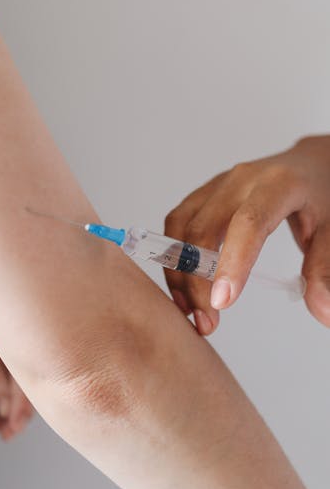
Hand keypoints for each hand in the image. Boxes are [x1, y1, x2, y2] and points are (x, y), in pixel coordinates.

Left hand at [0, 317, 34, 439]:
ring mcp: (25, 368)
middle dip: (18, 418)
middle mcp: (30, 357)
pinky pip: (15, 396)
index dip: (21, 407)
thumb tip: (3, 405)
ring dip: (8, 417)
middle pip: (32, 392)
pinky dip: (3, 411)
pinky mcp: (18, 376)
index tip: (12, 426)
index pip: (28, 382)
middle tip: (5, 434)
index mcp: (25, 344)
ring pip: (24, 398)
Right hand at [163, 135, 329, 335]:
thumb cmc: (322, 194)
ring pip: (182, 227)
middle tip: (206, 323)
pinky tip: (184, 289)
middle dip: (198, 281)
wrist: (311, 165)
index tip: (222, 303)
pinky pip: (178, 224)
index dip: (232, 263)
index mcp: (279, 184)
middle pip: (204, 229)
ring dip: (179, 272)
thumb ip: (325, 269)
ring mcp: (219, 184)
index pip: (249, 223)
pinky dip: (174, 258)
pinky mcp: (205, 194)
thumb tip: (322, 313)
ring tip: (191, 311)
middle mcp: (242, 180)